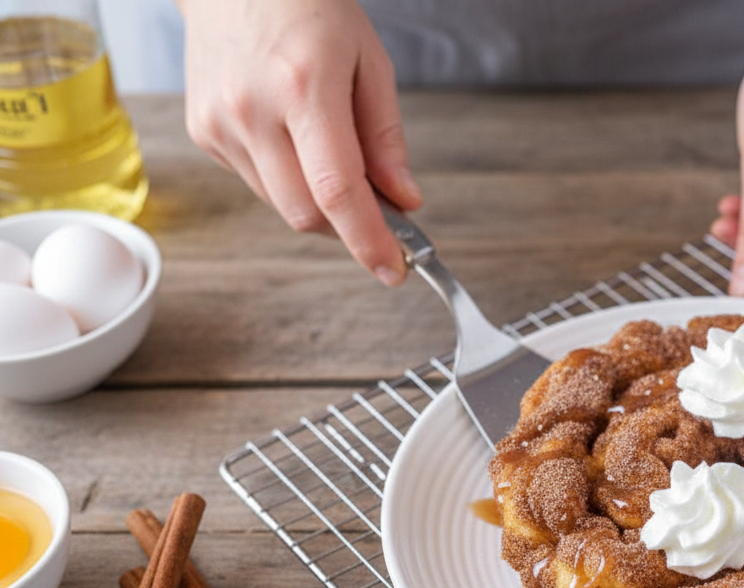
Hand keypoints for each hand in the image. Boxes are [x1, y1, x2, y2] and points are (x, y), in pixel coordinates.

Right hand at [177, 0, 420, 284]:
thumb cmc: (308, 7)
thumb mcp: (369, 62)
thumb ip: (386, 139)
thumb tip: (404, 202)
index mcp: (303, 87)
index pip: (337, 191)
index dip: (368, 241)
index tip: (393, 269)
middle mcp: (252, 110)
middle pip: (306, 214)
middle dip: (347, 226)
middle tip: (377, 209)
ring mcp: (219, 124)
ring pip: (281, 206)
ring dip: (318, 203)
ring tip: (331, 151)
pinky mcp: (202, 133)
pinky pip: (258, 184)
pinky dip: (287, 180)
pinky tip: (292, 137)